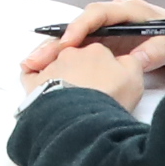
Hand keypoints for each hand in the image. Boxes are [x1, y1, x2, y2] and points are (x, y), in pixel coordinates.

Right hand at [17, 0, 164, 80]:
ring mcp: (109, 30)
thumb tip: (138, 56)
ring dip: (54, 51)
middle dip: (58, 41)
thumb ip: (159, 49)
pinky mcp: (107, 43)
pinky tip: (46, 70)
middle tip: (38, 59)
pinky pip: (81, 48)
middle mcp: (115, 17)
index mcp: (130, 11)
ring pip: (76, 37)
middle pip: (80, 25)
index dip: (81, 26)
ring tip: (33, 67)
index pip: (99, 13)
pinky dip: (63, 58)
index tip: (69, 43)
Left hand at [29, 41, 149, 110]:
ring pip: (53, 64)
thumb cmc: (109, 97)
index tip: (109, 82)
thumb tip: (124, 59)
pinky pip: (29, 73)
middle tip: (90, 90)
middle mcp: (70, 53)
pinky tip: (39, 83)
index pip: (100, 52)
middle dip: (82, 70)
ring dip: (60, 74)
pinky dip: (33, 76)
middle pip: (76, 57)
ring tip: (68, 93)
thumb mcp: (134, 78)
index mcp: (96, 49)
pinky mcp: (34, 82)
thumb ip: (131, 63)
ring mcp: (50, 66)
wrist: (82, 116)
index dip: (105, 67)